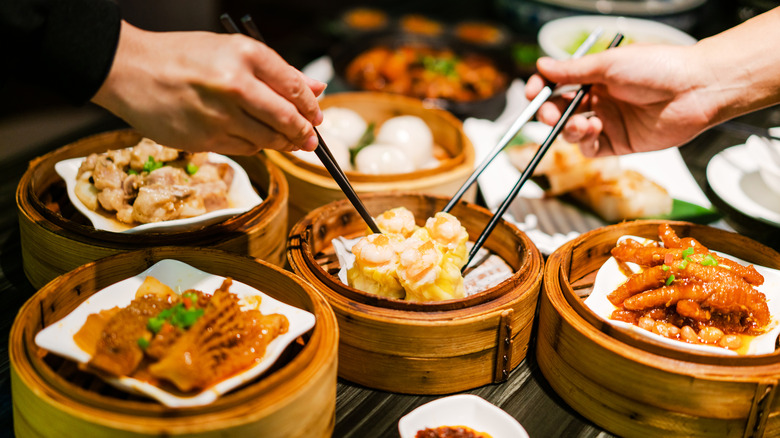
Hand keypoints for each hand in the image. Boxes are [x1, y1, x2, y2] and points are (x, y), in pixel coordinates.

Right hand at [92, 21, 325, 154]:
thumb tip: (316, 90)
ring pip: (268, 139)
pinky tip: (249, 136)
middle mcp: (235, 85)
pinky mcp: (206, 139)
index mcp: (245, 54)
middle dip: (304, 132)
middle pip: (287, 118)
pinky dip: (254, 145)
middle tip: (310, 138)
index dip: (311, 106)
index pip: (294, 86)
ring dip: (282, 143)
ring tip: (284, 139)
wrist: (130, 71)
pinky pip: (245, 149)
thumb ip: (277, 72)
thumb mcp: (230, 51)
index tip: (317, 115)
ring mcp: (220, 115)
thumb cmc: (182, 57)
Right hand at [525, 44, 717, 155]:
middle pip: (560, 110)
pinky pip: (589, 148)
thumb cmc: (659, 67)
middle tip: (547, 114)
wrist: (695, 89)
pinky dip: (584, 141)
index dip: (542, 90)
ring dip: (567, 128)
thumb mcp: (608, 64)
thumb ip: (572, 70)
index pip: (558, 84)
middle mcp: (600, 98)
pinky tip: (594, 129)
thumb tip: (542, 66)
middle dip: (548, 113)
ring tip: (581, 122)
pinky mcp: (618, 142)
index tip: (532, 93)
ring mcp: (608, 121)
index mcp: (596, 76)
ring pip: (571, 131)